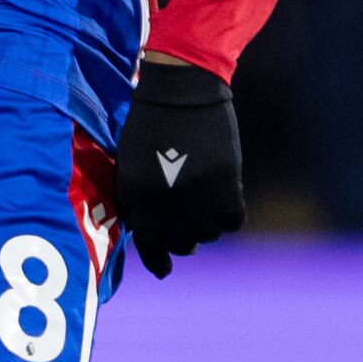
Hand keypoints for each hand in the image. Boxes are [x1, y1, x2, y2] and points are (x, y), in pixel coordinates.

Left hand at [112, 57, 242, 278]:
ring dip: (208, 223)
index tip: (166, 270)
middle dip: (184, 238)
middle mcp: (165, 204)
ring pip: (208, 234)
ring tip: (205, 201)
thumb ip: (137, 202)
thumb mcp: (130, 166)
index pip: (149, 246)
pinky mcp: (225, 185)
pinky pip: (232, 220)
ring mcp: (197, 197)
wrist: (181, 91)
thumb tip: (147, 234)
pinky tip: (225, 196)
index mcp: (137, 199)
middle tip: (190, 224)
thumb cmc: (150, 125)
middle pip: (182, 243)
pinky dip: (230, 213)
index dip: (158, 262)